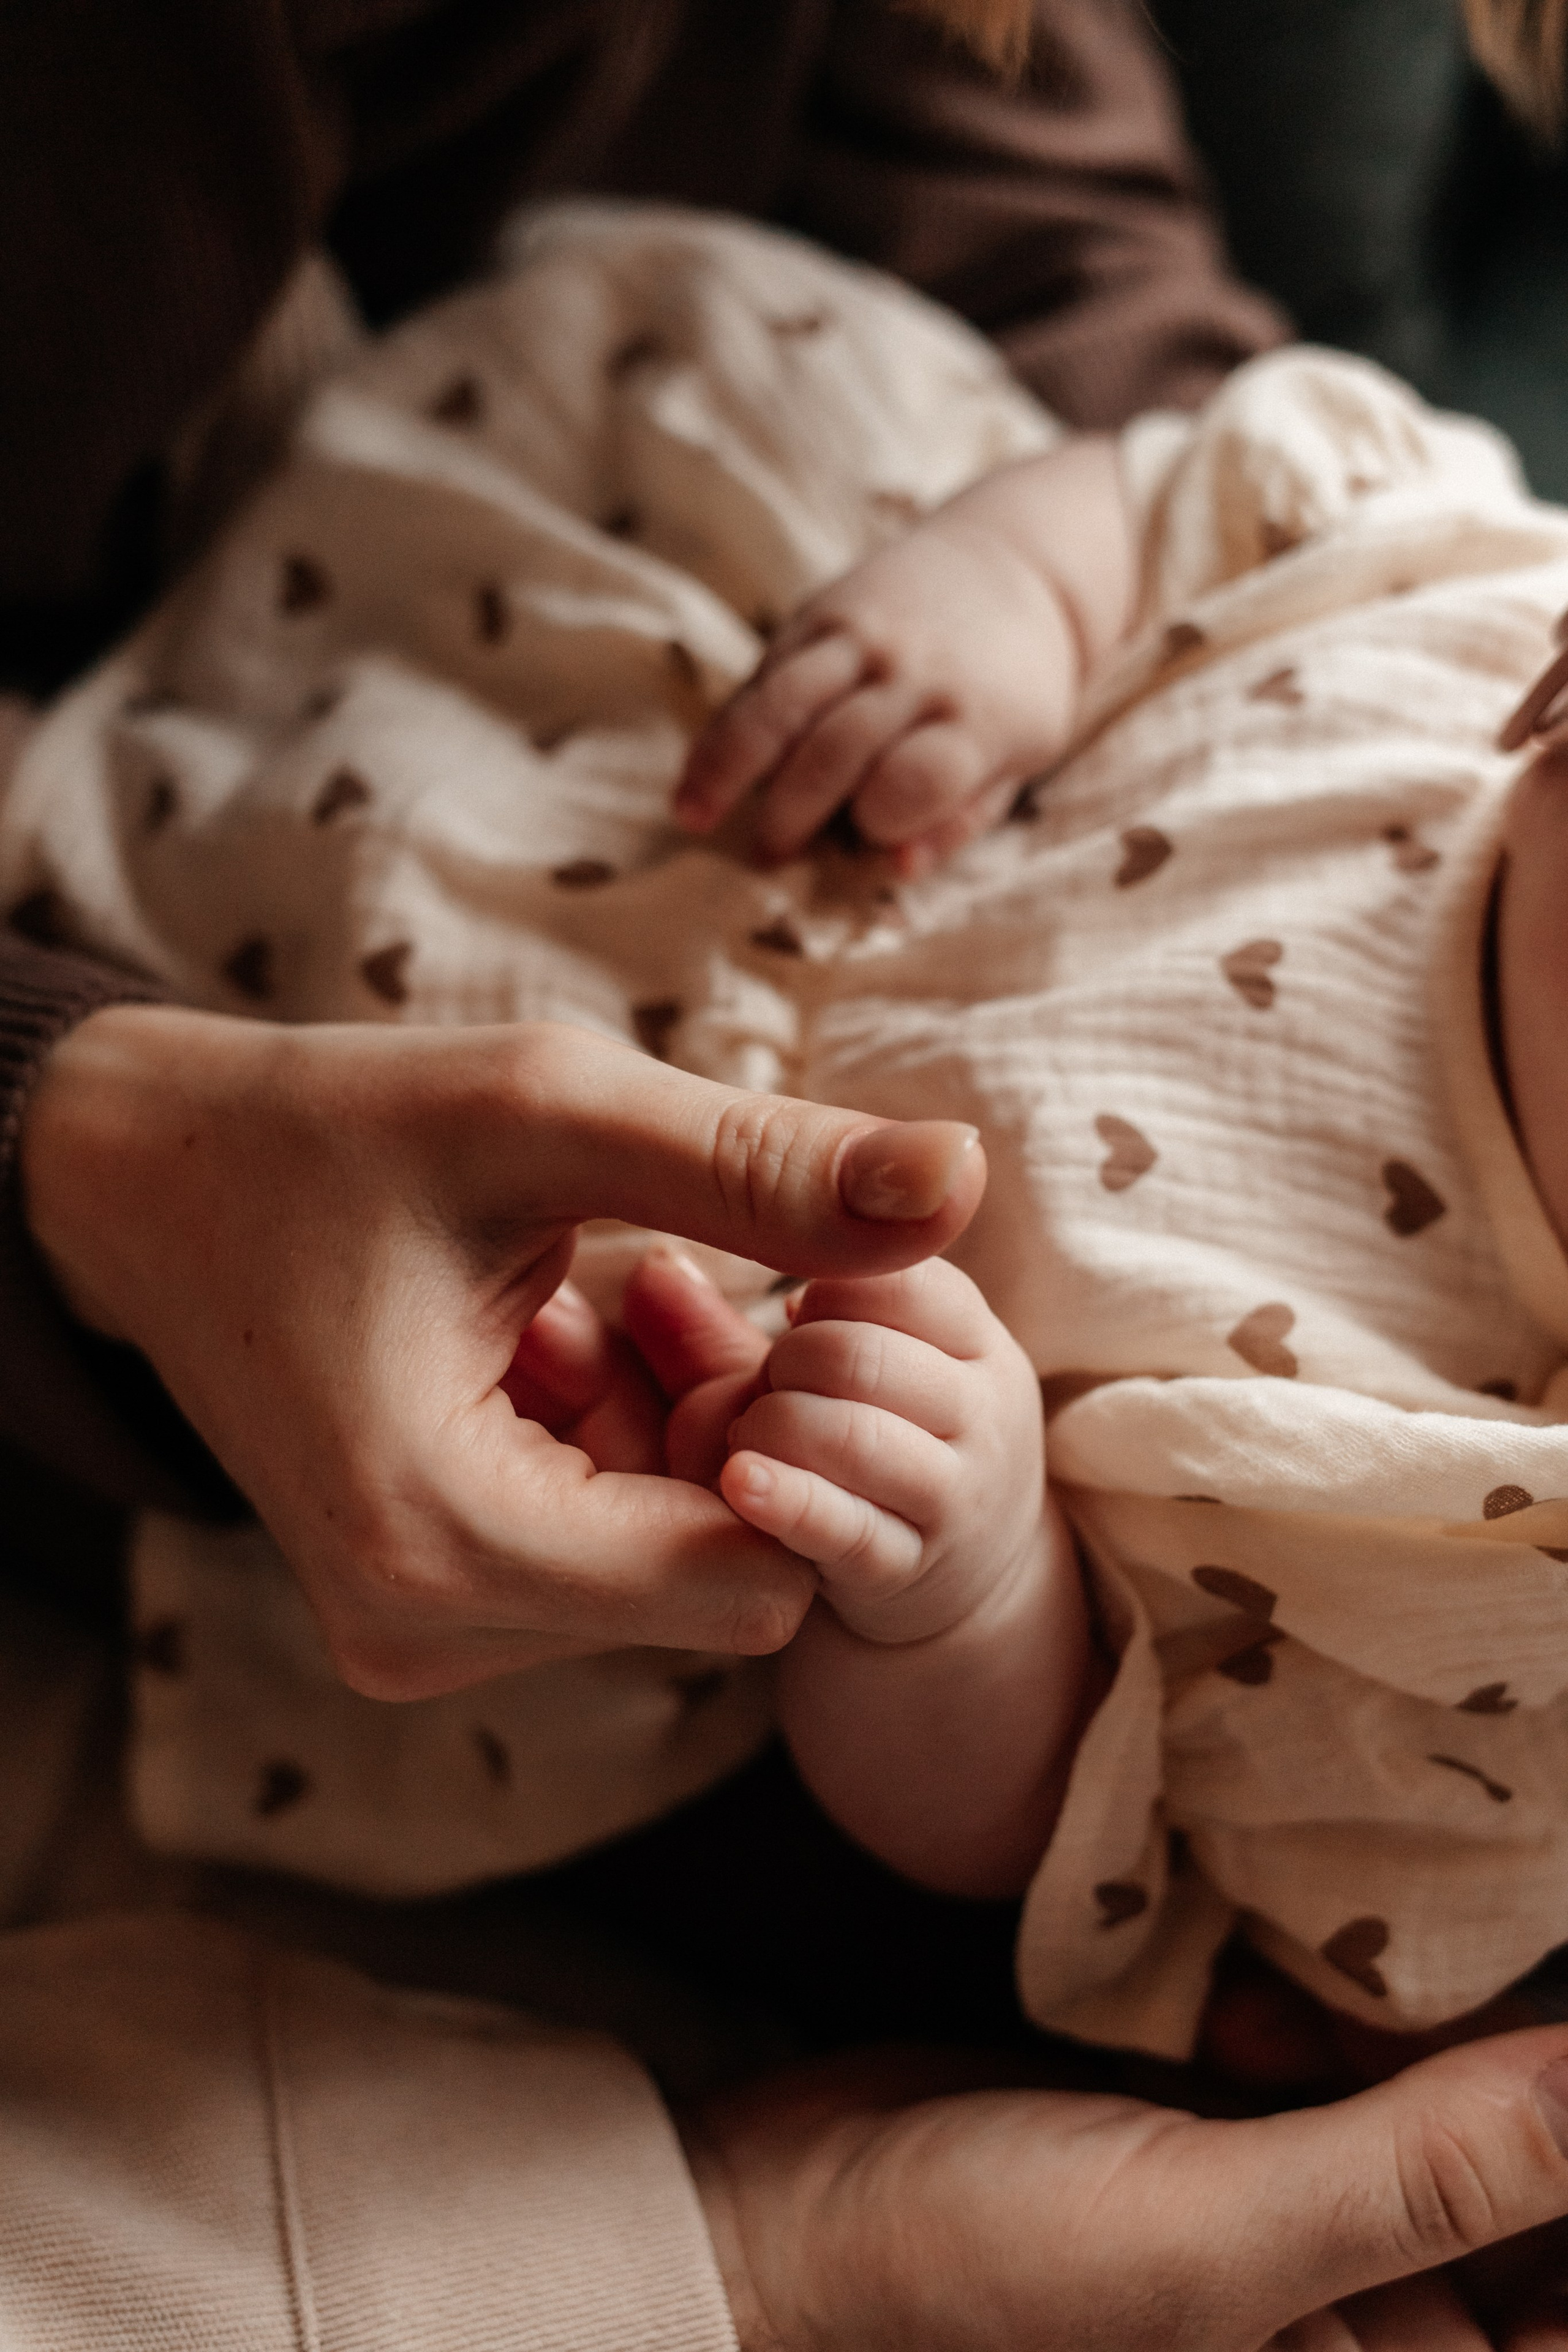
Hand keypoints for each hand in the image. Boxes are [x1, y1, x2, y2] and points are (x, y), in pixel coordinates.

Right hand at [19, 1007, 982, 1698]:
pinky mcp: (420, 1607)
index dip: (794, 1438)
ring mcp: (415, 1633)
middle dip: (730, 1435)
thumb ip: (760, 1165)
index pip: (760, 1575)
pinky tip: (537, 1346)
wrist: (147, 1185)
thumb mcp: (547, 1111)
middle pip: (720, 1581)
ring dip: (670, 1434)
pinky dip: (616, 1452)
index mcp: (443, 1542)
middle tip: (636, 1280)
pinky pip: (603, 1562)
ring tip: (559, 1304)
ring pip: (669, 1571)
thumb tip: (960, 1178)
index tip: (729, 1297)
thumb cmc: (330, 1130)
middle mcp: (423, 1633)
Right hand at [673, 437, 1131, 874]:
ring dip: (729, 766)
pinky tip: (695, 780)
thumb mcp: (1020, 759)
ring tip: (693, 819)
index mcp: (980, 716)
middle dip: (794, 811)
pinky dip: (724, 730)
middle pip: (836, 748)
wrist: (1016, 561)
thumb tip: (897, 869)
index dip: (883, 819)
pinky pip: (760, 676)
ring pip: (780, 703)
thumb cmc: (1014, 693)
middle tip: (769, 859)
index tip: (865, 841)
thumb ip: (960, 818)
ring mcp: (862, 634)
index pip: (916, 778)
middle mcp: (915, 670)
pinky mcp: (819, 613)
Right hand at [683, 2030, 1567, 2349]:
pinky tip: (1251, 2009)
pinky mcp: (1226, 2136)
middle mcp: (1355, 2324)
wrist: (791, 2212)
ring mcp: (1293, 2227)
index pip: (1562, 2315)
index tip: (1558, 2065)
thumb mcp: (1216, 2244)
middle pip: (1522, 2210)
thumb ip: (1424, 2178)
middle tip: (1475, 1990)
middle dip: (1513, 2098)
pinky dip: (1323, 2026)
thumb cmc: (983, 2278)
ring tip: (1316, 2009)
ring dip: (1414, 2048)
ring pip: (1441, 2122)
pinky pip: (1342, 2073)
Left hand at [719, 1257, 1052, 1644]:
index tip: (798, 1322)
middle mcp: (981, 1409)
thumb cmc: (860, 1447)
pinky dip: (785, 1499)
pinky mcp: (909, 1567)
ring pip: (854, 1435)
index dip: (822, 1291)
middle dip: (786, 1365)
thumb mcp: (823, 1377)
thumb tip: (652, 1268)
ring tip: (750, 1444)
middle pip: (862, 1353)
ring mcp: (954, 1494)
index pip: (896, 1276)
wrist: (954, 1577)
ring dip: (774, 1429)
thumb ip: (726, 1326)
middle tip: (765, 1391)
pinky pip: (844, 1526)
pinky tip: (741, 1482)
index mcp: (970, 1336)